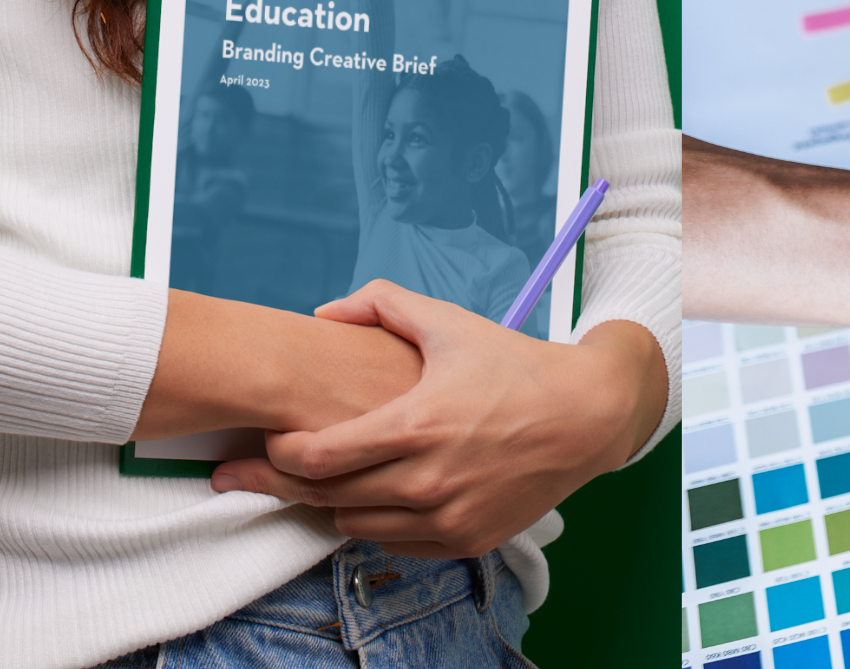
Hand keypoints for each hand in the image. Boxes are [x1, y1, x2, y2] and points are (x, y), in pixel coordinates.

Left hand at [209, 281, 666, 558]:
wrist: (589, 415)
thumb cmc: (518, 367)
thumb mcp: (452, 324)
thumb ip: (383, 305)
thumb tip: (325, 311)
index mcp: (415, 424)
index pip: (314, 455)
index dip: (280, 450)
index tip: (272, 438)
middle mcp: (428, 479)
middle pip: (325, 494)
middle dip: (287, 480)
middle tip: (261, 468)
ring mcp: (448, 515)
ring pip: (355, 524)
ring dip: (337, 501)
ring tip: (333, 475)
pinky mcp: (468, 539)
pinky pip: (398, 543)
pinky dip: (381, 522)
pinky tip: (382, 495)